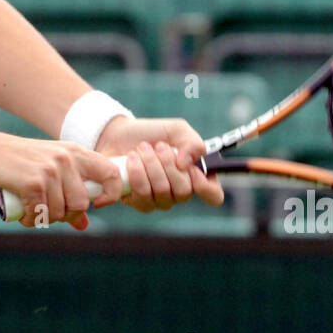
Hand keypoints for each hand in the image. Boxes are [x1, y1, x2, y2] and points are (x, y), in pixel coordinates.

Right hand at [0, 130, 123, 229]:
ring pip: (61, 211)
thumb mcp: (50, 172)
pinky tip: (26, 215)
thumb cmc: (20, 164)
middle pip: (82, 202)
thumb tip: (85, 225)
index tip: (95, 205)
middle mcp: (65, 158)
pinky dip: (32, 220)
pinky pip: (41, 213)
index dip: (110, 194)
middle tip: (49, 211)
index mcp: (75, 152)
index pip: (111, 173)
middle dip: (66, 214)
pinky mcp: (33, 182)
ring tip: (33, 210)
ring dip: (45, 219)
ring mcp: (50, 169)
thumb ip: (69, 194)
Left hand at [94, 117, 225, 212]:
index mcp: (195, 177)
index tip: (192, 169)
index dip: (206, 186)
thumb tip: (186, 164)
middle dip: (168, 163)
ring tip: (142, 149)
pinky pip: (142, 195)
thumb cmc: (152, 134)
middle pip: (184, 191)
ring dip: (151, 165)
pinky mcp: (139, 203)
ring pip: (162, 191)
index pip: (214, 195)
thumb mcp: (177, 130)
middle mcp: (179, 193)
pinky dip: (137, 172)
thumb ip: (192, 142)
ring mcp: (159, 201)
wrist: (119, 135)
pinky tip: (132, 160)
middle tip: (159, 146)